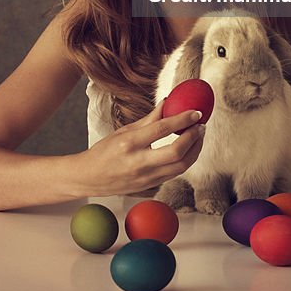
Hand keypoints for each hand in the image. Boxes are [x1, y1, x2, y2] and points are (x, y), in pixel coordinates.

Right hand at [70, 100, 205, 197]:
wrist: (89, 178)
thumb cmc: (105, 151)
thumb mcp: (125, 130)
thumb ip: (149, 119)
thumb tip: (168, 103)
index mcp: (130, 143)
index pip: (163, 129)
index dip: (183, 119)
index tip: (196, 112)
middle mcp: (139, 162)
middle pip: (177, 153)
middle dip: (194, 138)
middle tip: (201, 126)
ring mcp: (145, 178)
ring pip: (180, 167)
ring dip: (194, 151)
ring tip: (198, 136)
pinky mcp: (150, 187)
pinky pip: (174, 173)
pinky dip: (185, 160)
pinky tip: (188, 149)